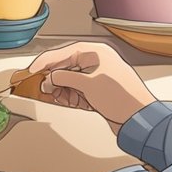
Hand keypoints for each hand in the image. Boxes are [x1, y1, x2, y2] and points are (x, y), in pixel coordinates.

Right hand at [26, 41, 155, 128]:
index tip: (31, 70)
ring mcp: (96, 77)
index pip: (62, 53)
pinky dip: (68, 96)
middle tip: (40, 85)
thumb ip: (63, 79)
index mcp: (95, 53)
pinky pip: (76, 90)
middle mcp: (95, 62)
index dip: (44, 62)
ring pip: (69, 80)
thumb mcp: (87, 84)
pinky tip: (63, 100)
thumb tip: (49, 79)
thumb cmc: (123, 97)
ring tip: (52, 95)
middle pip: (64, 67)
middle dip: (52, 78)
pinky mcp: (97, 91)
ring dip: (59, 89)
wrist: (140, 119)